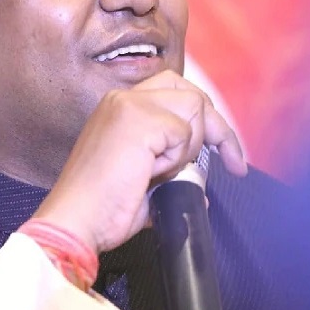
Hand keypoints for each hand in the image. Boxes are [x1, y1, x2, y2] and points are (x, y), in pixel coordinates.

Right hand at [31, 70, 246, 254]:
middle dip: (216, 126)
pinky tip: (149, 173)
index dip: (201, 116)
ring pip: (193, 109)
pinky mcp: (140, 120)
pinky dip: (176, 160)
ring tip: (159, 173)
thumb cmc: (101, 205)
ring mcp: (131, 105)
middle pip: (191, 92)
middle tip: (233, 161)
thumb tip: (197, 178)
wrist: (76, 218)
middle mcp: (123, 98)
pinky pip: (183, 134)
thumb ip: (166, 164)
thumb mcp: (138, 174)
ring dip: (188, 148)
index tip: (222, 149)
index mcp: (119, 106)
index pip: (174, 90)